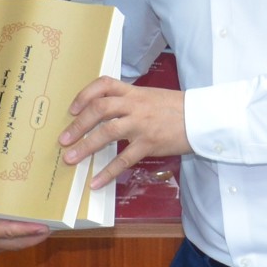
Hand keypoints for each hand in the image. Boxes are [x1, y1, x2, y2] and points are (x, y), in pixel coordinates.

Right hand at [0, 199, 50, 259]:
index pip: (9, 231)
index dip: (29, 230)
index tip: (46, 227)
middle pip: (14, 242)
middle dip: (34, 238)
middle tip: (52, 230)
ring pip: (8, 246)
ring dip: (24, 241)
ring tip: (39, 233)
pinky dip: (11, 241)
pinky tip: (13, 234)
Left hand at [61, 77, 189, 189]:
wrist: (203, 118)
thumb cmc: (177, 108)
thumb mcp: (151, 97)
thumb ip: (130, 102)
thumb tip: (106, 113)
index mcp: (134, 92)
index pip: (104, 84)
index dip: (85, 95)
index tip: (73, 108)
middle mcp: (135, 105)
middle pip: (99, 109)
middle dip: (78, 125)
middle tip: (63, 139)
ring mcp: (142, 124)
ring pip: (107, 132)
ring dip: (85, 146)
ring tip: (70, 158)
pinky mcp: (150, 144)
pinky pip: (124, 159)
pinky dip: (108, 172)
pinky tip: (96, 182)